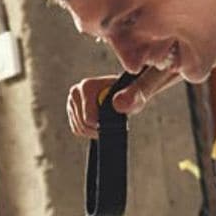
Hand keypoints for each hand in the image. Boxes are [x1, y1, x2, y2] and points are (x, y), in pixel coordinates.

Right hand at [66, 72, 183, 139]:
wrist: (133, 85)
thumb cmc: (138, 87)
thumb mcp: (142, 91)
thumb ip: (134, 95)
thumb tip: (119, 105)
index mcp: (86, 86)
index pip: (88, 120)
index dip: (105, 126)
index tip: (119, 119)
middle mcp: (76, 91)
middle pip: (83, 126)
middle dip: (100, 128)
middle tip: (116, 120)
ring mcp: (73, 100)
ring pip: (80, 129)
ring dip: (96, 130)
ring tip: (110, 118)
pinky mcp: (73, 108)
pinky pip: (77, 129)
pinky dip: (90, 130)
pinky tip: (102, 120)